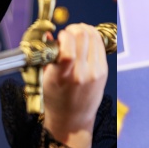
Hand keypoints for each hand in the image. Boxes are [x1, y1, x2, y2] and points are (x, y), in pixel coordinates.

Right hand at [41, 23, 107, 147]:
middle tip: (67, 33)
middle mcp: (81, 74)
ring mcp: (95, 72)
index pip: (67, 48)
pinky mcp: (103, 71)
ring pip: (93, 36)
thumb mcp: (45, 79)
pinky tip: (85, 40)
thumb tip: (50, 35)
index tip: (58, 38)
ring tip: (76, 34)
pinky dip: (92, 37)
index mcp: (62, 77)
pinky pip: (100, 45)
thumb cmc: (56, 99)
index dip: (62, 36)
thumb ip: (47, 56)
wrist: (73, 119)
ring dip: (83, 30)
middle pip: (82, 35)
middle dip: (73, 29)